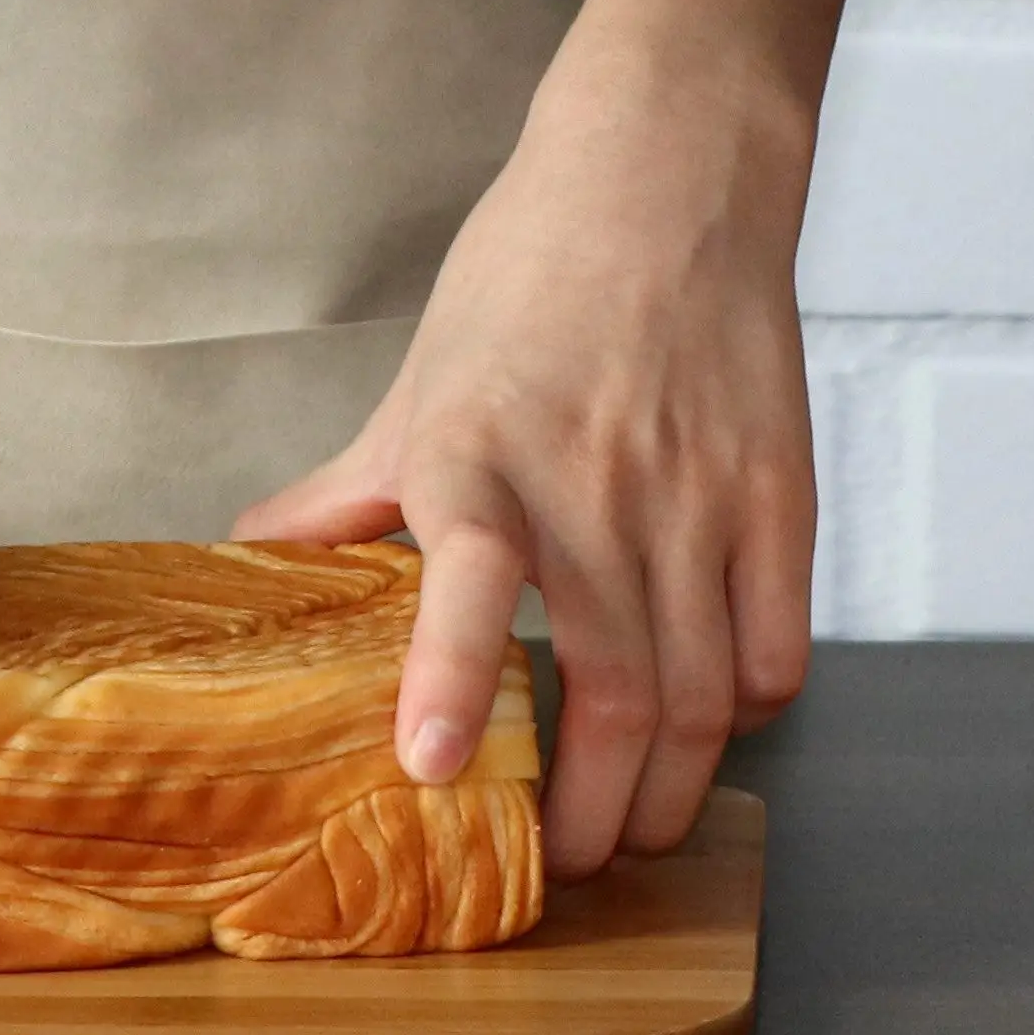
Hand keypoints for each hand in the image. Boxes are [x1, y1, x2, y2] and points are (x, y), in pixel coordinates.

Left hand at [239, 51, 818, 875]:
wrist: (671, 174)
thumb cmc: (533, 271)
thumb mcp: (420, 382)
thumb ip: (350, 490)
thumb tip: (255, 555)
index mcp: (480, 454)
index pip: (469, 578)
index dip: (449, 678)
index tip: (431, 767)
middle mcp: (594, 484)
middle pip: (617, 692)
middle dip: (596, 814)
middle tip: (568, 860)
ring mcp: (697, 494)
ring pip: (703, 698)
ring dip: (671, 790)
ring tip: (642, 827)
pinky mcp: (779, 493)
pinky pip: (776, 648)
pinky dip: (745, 710)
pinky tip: (714, 718)